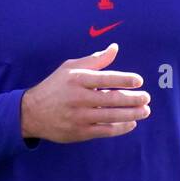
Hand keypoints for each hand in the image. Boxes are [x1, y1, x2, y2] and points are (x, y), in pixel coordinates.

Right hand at [20, 44, 150, 142]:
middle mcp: (79, 98)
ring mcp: (79, 117)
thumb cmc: (55, 86)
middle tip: (146, 98)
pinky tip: (131, 123)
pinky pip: (105, 131)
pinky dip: (121, 128)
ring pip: (111, 116)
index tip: (139, 80)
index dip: (125, 79)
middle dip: (133, 99)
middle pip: (112, 99)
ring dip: (132, 114)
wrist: (32, 112)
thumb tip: (115, 48)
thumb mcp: (71, 68)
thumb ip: (95, 60)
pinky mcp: (80, 132)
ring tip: (145, 111)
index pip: (106, 79)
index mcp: (78, 79)